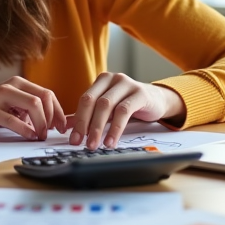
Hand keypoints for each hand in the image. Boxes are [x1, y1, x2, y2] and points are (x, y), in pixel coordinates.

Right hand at [0, 77, 66, 139]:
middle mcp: (11, 86)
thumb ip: (29, 108)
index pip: (47, 94)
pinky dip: (25, 130)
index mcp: (19, 83)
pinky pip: (13, 120)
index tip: (62, 127)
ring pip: (32, 106)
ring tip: (40, 136)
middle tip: (51, 133)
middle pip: (42, 99)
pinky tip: (30, 136)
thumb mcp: (12, 103)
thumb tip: (53, 122)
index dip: (58, 112)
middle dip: (51, 119)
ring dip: (41, 124)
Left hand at [67, 73, 185, 148]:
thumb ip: (89, 115)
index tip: (73, 139)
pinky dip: (115, 128)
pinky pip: (124, 111)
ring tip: (94, 145)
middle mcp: (112, 79)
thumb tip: (67, 128)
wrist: (157, 100)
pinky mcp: (140, 93)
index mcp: (101, 81)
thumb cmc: (130, 105)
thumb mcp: (109, 109)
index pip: (85, 100)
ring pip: (106, 105)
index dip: (77, 120)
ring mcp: (127, 84)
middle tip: (81, 143)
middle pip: (93, 101)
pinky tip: (111, 141)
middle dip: (85, 124)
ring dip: (98, 128)